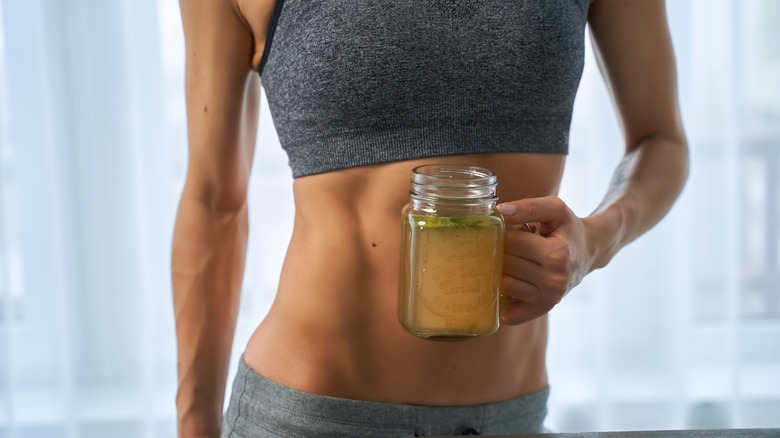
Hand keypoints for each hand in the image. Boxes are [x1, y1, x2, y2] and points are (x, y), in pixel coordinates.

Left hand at [496, 196, 596, 324]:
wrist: (589, 250)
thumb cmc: (567, 228)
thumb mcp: (554, 209)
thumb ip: (528, 206)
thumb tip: (500, 210)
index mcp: (557, 254)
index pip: (510, 243)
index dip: (509, 234)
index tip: (520, 232)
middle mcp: (555, 279)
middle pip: (505, 264)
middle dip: (506, 252)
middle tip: (521, 248)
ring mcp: (550, 297)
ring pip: (504, 285)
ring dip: (505, 272)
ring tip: (521, 262)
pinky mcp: (544, 308)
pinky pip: (512, 314)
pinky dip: (505, 305)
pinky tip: (508, 292)